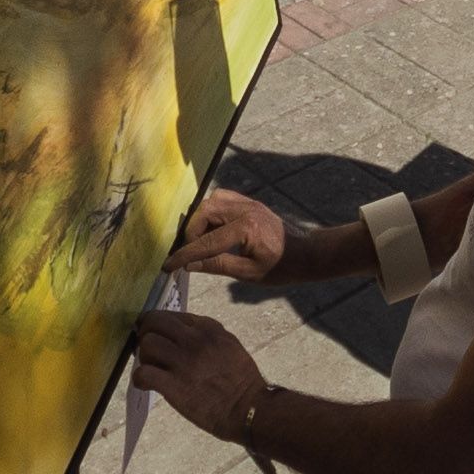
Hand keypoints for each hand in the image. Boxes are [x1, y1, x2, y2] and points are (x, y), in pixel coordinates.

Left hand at [133, 312, 266, 440]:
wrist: (248, 409)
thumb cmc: (241, 379)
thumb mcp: (229, 344)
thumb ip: (207, 334)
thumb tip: (183, 331)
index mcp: (208, 328)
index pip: (171, 315)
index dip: (159, 325)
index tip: (158, 336)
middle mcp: (194, 340)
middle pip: (153, 323)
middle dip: (146, 334)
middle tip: (150, 350)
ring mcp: (183, 362)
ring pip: (147, 344)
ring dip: (144, 357)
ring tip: (152, 368)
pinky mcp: (174, 386)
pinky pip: (143, 373)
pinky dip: (140, 379)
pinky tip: (146, 384)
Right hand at [166, 190, 286, 280]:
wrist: (306, 254)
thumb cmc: (281, 268)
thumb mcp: (248, 273)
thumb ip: (217, 266)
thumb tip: (189, 265)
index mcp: (246, 228)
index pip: (206, 242)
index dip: (184, 254)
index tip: (168, 264)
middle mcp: (246, 209)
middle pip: (205, 211)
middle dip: (192, 231)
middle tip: (190, 252)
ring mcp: (249, 203)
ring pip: (213, 201)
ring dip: (201, 220)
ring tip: (200, 242)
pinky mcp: (250, 202)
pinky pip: (223, 199)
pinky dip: (212, 212)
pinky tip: (212, 230)